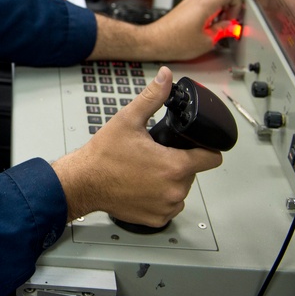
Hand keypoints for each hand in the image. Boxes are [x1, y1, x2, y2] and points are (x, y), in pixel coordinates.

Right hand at [50, 66, 222, 224]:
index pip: (212, 159)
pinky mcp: (156, 219)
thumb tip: (165, 77)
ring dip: (169, 181)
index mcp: (174, 166)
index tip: (195, 146)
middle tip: (155, 155)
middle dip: (178, 162)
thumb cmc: (103, 155)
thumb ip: (152, 97)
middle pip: (192, 173)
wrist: (83, 182)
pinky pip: (168, 206)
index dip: (205, 149)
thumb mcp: (128, 119)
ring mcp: (166, 207)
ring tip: (145, 171)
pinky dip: (159, 197)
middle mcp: (174, 190)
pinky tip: (142, 186)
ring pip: (180, 190)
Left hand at [145, 0, 241, 60]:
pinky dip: (211, 7)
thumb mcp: (207, 41)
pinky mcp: (186, 5)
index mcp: (206, 3)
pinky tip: (208, 23)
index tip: (232, 20)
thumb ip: (223, 31)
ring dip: (221, 3)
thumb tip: (230, 27)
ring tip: (218, 22)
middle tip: (228, 16)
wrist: (154, 41)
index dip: (238, 5)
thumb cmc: (174, 42)